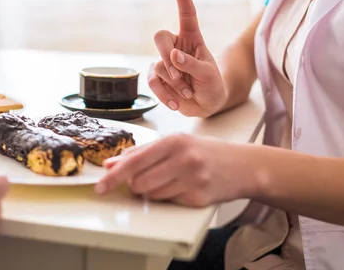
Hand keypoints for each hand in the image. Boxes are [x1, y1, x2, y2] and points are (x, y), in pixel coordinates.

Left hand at [94, 135, 254, 206]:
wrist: (242, 165)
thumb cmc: (203, 152)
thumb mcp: (174, 143)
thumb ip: (141, 153)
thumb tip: (111, 163)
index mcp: (173, 141)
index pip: (134, 161)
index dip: (114, 176)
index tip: (101, 186)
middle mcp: (183, 158)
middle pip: (139, 182)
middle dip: (136, 184)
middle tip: (148, 177)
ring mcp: (192, 179)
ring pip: (151, 194)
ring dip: (152, 191)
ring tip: (169, 180)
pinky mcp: (198, 197)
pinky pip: (168, 202)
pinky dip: (168, 197)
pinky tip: (182, 187)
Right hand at [149, 0, 225, 117]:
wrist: (205, 106)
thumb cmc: (212, 85)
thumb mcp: (209, 75)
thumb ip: (192, 65)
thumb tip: (173, 57)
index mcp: (192, 38)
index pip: (186, 13)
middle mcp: (176, 46)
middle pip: (160, 37)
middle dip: (166, 55)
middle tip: (179, 76)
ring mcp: (164, 62)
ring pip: (157, 64)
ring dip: (172, 82)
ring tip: (187, 92)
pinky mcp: (157, 78)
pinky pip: (152, 81)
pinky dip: (164, 94)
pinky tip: (176, 103)